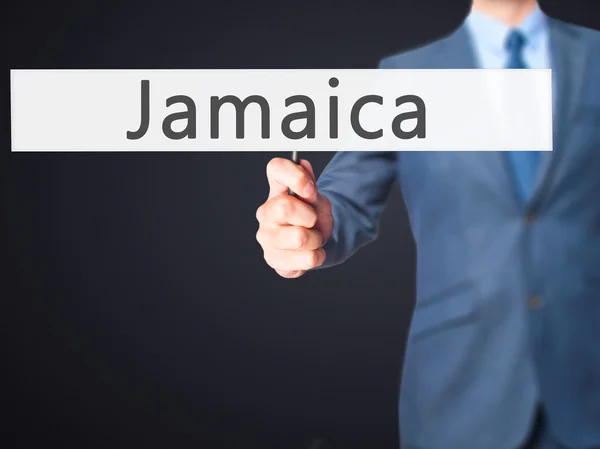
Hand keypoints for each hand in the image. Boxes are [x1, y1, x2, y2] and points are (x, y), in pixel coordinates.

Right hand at [256, 157, 333, 277]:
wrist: (315, 245)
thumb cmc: (312, 219)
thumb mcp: (317, 200)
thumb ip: (310, 185)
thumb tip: (303, 164)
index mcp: (276, 191)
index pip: (275, 169)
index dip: (296, 176)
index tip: (310, 190)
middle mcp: (266, 213)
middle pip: (285, 207)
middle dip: (310, 216)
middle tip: (313, 222)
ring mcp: (266, 238)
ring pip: (299, 237)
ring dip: (316, 239)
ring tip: (312, 239)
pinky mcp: (273, 260)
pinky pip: (306, 259)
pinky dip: (317, 256)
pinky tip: (310, 252)